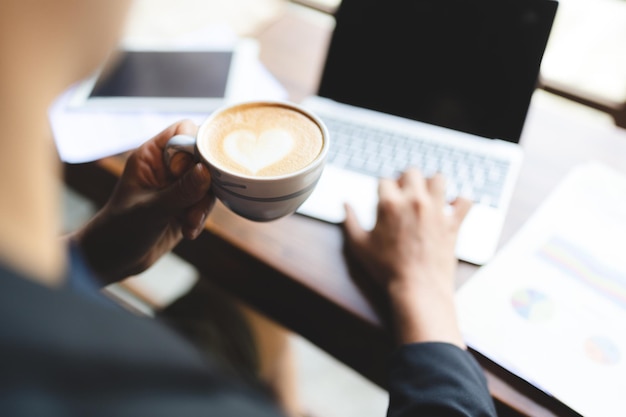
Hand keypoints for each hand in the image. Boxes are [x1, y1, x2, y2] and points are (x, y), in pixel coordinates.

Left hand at [71, 120, 214, 284]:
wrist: (114, 259)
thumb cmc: (119, 229)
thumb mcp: (151, 210)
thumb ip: (181, 190)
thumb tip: (206, 171)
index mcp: (151, 155)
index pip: (184, 131)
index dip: (195, 146)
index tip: (195, 171)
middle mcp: (167, 166)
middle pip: (203, 156)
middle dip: (205, 183)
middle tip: (196, 203)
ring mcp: (178, 186)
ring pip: (209, 183)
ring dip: (202, 206)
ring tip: (189, 224)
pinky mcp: (187, 205)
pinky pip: (206, 203)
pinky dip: (201, 218)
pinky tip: (189, 231)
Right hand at [343, 168, 470, 347]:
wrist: (417, 288)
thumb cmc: (386, 269)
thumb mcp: (359, 245)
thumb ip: (350, 221)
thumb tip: (345, 204)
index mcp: (389, 204)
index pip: (385, 180)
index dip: (383, 187)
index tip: (384, 196)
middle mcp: (414, 201)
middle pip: (412, 172)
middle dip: (406, 178)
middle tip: (404, 191)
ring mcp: (436, 210)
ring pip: (439, 178)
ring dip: (432, 183)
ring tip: (427, 193)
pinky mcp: (453, 222)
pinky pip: (465, 200)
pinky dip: (461, 200)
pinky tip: (452, 206)